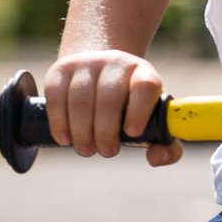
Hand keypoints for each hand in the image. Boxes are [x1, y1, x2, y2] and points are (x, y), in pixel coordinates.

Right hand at [44, 48, 181, 165]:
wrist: (99, 72)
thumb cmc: (130, 107)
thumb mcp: (152, 120)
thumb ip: (165, 145)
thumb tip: (155, 158)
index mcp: (144, 74)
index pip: (145, 86)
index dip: (139, 110)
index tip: (131, 133)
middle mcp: (117, 62)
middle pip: (109, 96)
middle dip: (106, 130)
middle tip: (106, 152)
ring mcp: (87, 63)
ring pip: (81, 97)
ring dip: (82, 129)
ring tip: (86, 149)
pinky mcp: (61, 69)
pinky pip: (56, 94)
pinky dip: (59, 120)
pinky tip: (64, 138)